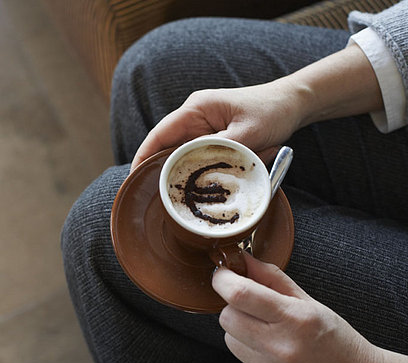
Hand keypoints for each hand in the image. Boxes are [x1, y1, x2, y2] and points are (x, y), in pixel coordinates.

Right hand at [130, 44, 382, 171]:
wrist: (292, 103)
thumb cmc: (271, 111)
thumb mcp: (248, 133)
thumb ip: (223, 150)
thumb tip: (201, 172)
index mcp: (196, 109)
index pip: (160, 134)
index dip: (144, 155)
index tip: (134, 176)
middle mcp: (194, 117)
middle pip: (166, 145)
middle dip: (157, 168)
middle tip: (152, 194)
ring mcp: (203, 127)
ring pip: (180, 153)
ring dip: (177, 171)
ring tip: (169, 195)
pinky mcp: (213, 137)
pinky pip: (196, 156)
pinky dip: (193, 170)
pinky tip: (192, 187)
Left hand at [211, 253, 389, 362]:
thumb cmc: (335, 340)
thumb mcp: (308, 302)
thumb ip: (270, 277)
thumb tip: (241, 259)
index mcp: (295, 320)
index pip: (239, 294)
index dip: (223, 279)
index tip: (223, 273)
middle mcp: (281, 349)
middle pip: (227, 317)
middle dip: (234, 307)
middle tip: (255, 309)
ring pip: (230, 340)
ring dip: (242, 332)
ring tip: (271, 336)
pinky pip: (241, 362)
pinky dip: (252, 355)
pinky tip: (276, 357)